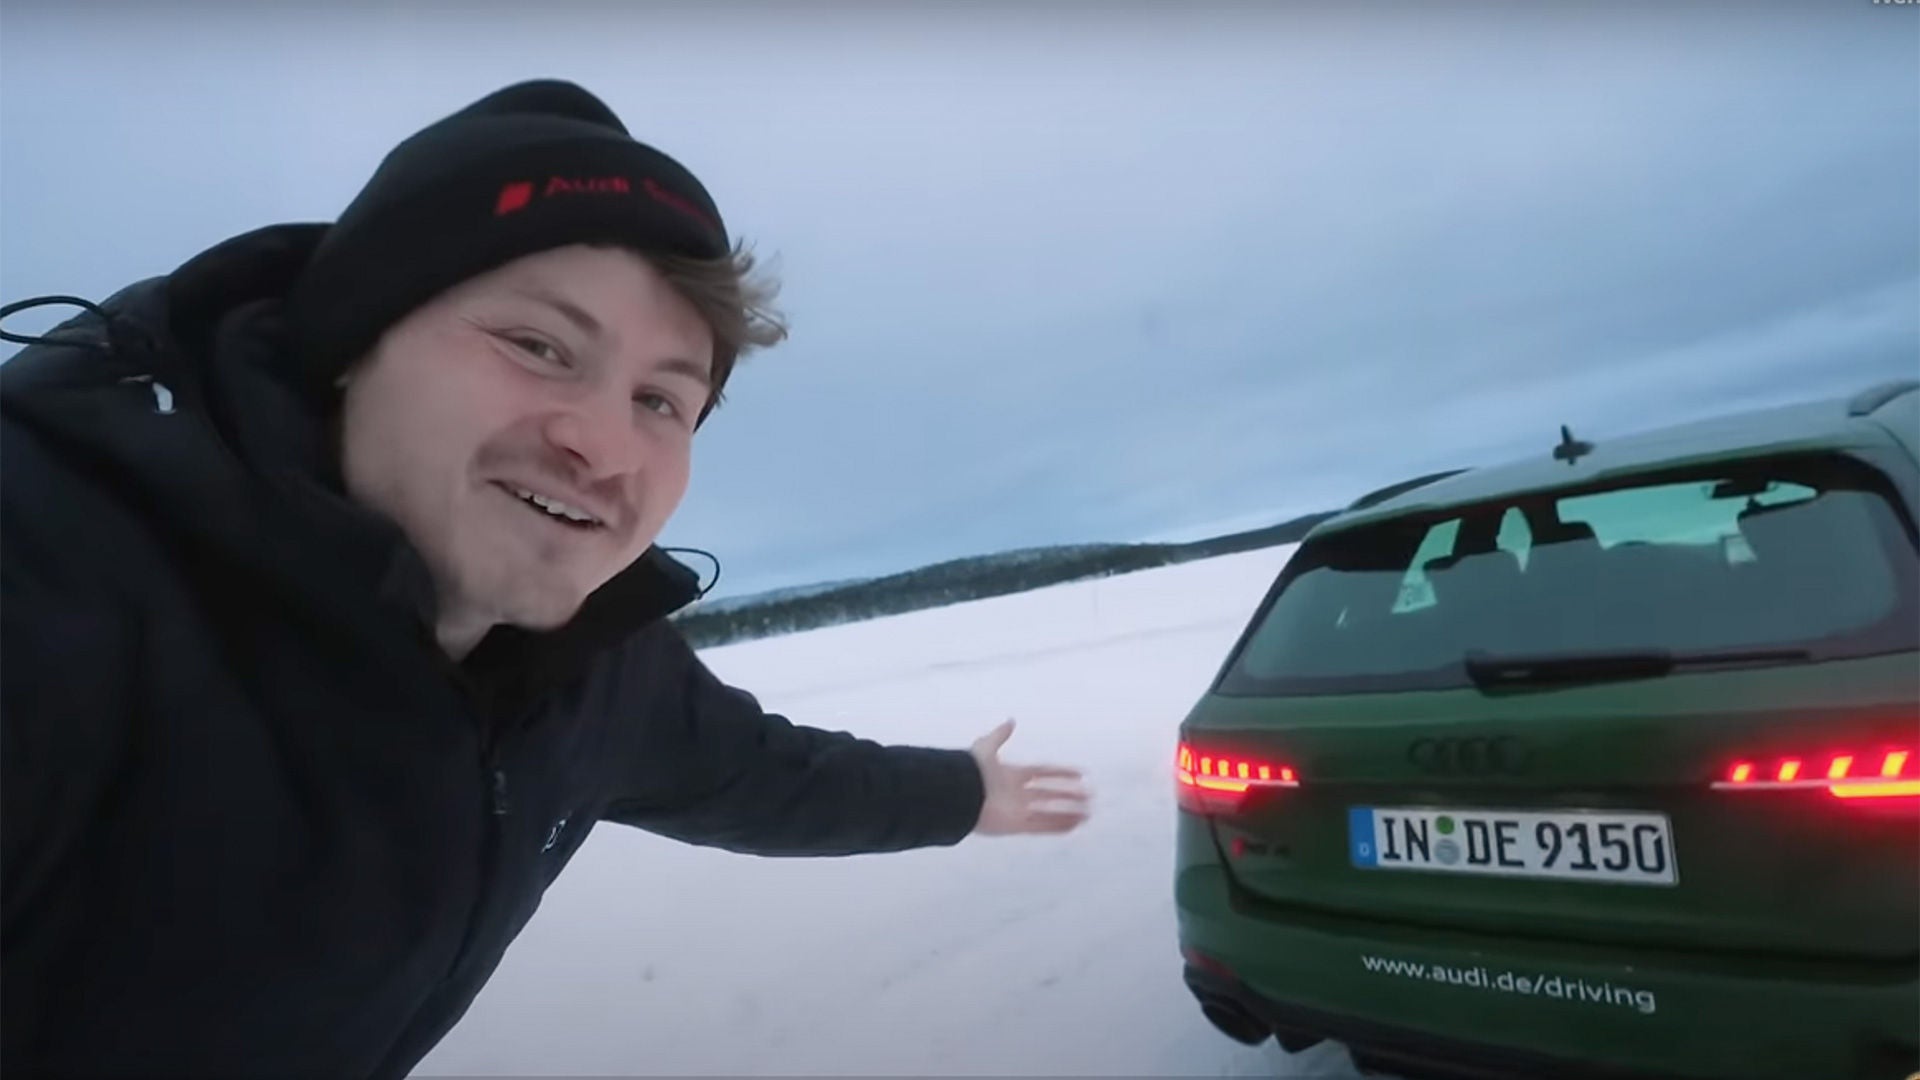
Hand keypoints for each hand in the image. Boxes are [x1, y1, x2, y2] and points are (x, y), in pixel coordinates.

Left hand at [968, 719, 1090, 836]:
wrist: (957, 795)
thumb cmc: (970, 772)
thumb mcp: (985, 747)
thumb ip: (999, 735)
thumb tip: (1010, 721)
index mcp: (1011, 775)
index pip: (1042, 773)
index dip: (1060, 773)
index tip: (1080, 775)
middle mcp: (1017, 794)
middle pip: (1049, 795)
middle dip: (1069, 796)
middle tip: (1089, 796)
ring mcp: (1017, 810)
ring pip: (1048, 812)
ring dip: (1068, 813)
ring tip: (1088, 814)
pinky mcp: (1016, 825)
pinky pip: (1042, 826)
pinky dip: (1058, 825)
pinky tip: (1075, 825)